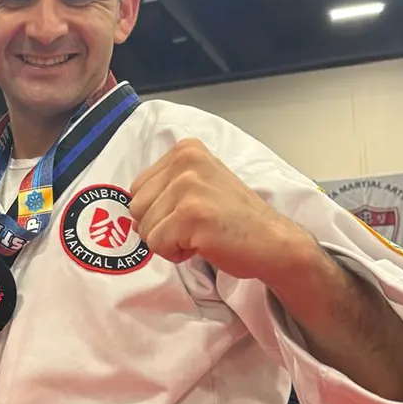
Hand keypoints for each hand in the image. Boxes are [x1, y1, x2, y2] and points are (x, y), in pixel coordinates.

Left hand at [129, 139, 306, 280]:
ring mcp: (188, 187)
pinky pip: (157, 245)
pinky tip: (204, 243)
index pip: (137, 188)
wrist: (272, 241)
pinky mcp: (192, 215)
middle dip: (159, 226)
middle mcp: (185, 161)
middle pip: (136, 208)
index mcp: (185, 150)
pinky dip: (176, 253)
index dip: (157, 210)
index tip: (189, 212)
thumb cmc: (232, 219)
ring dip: (169, 241)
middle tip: (195, 226)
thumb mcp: (198, 185)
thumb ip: (164, 187)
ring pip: (145, 229)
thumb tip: (129, 211)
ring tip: (201, 233)